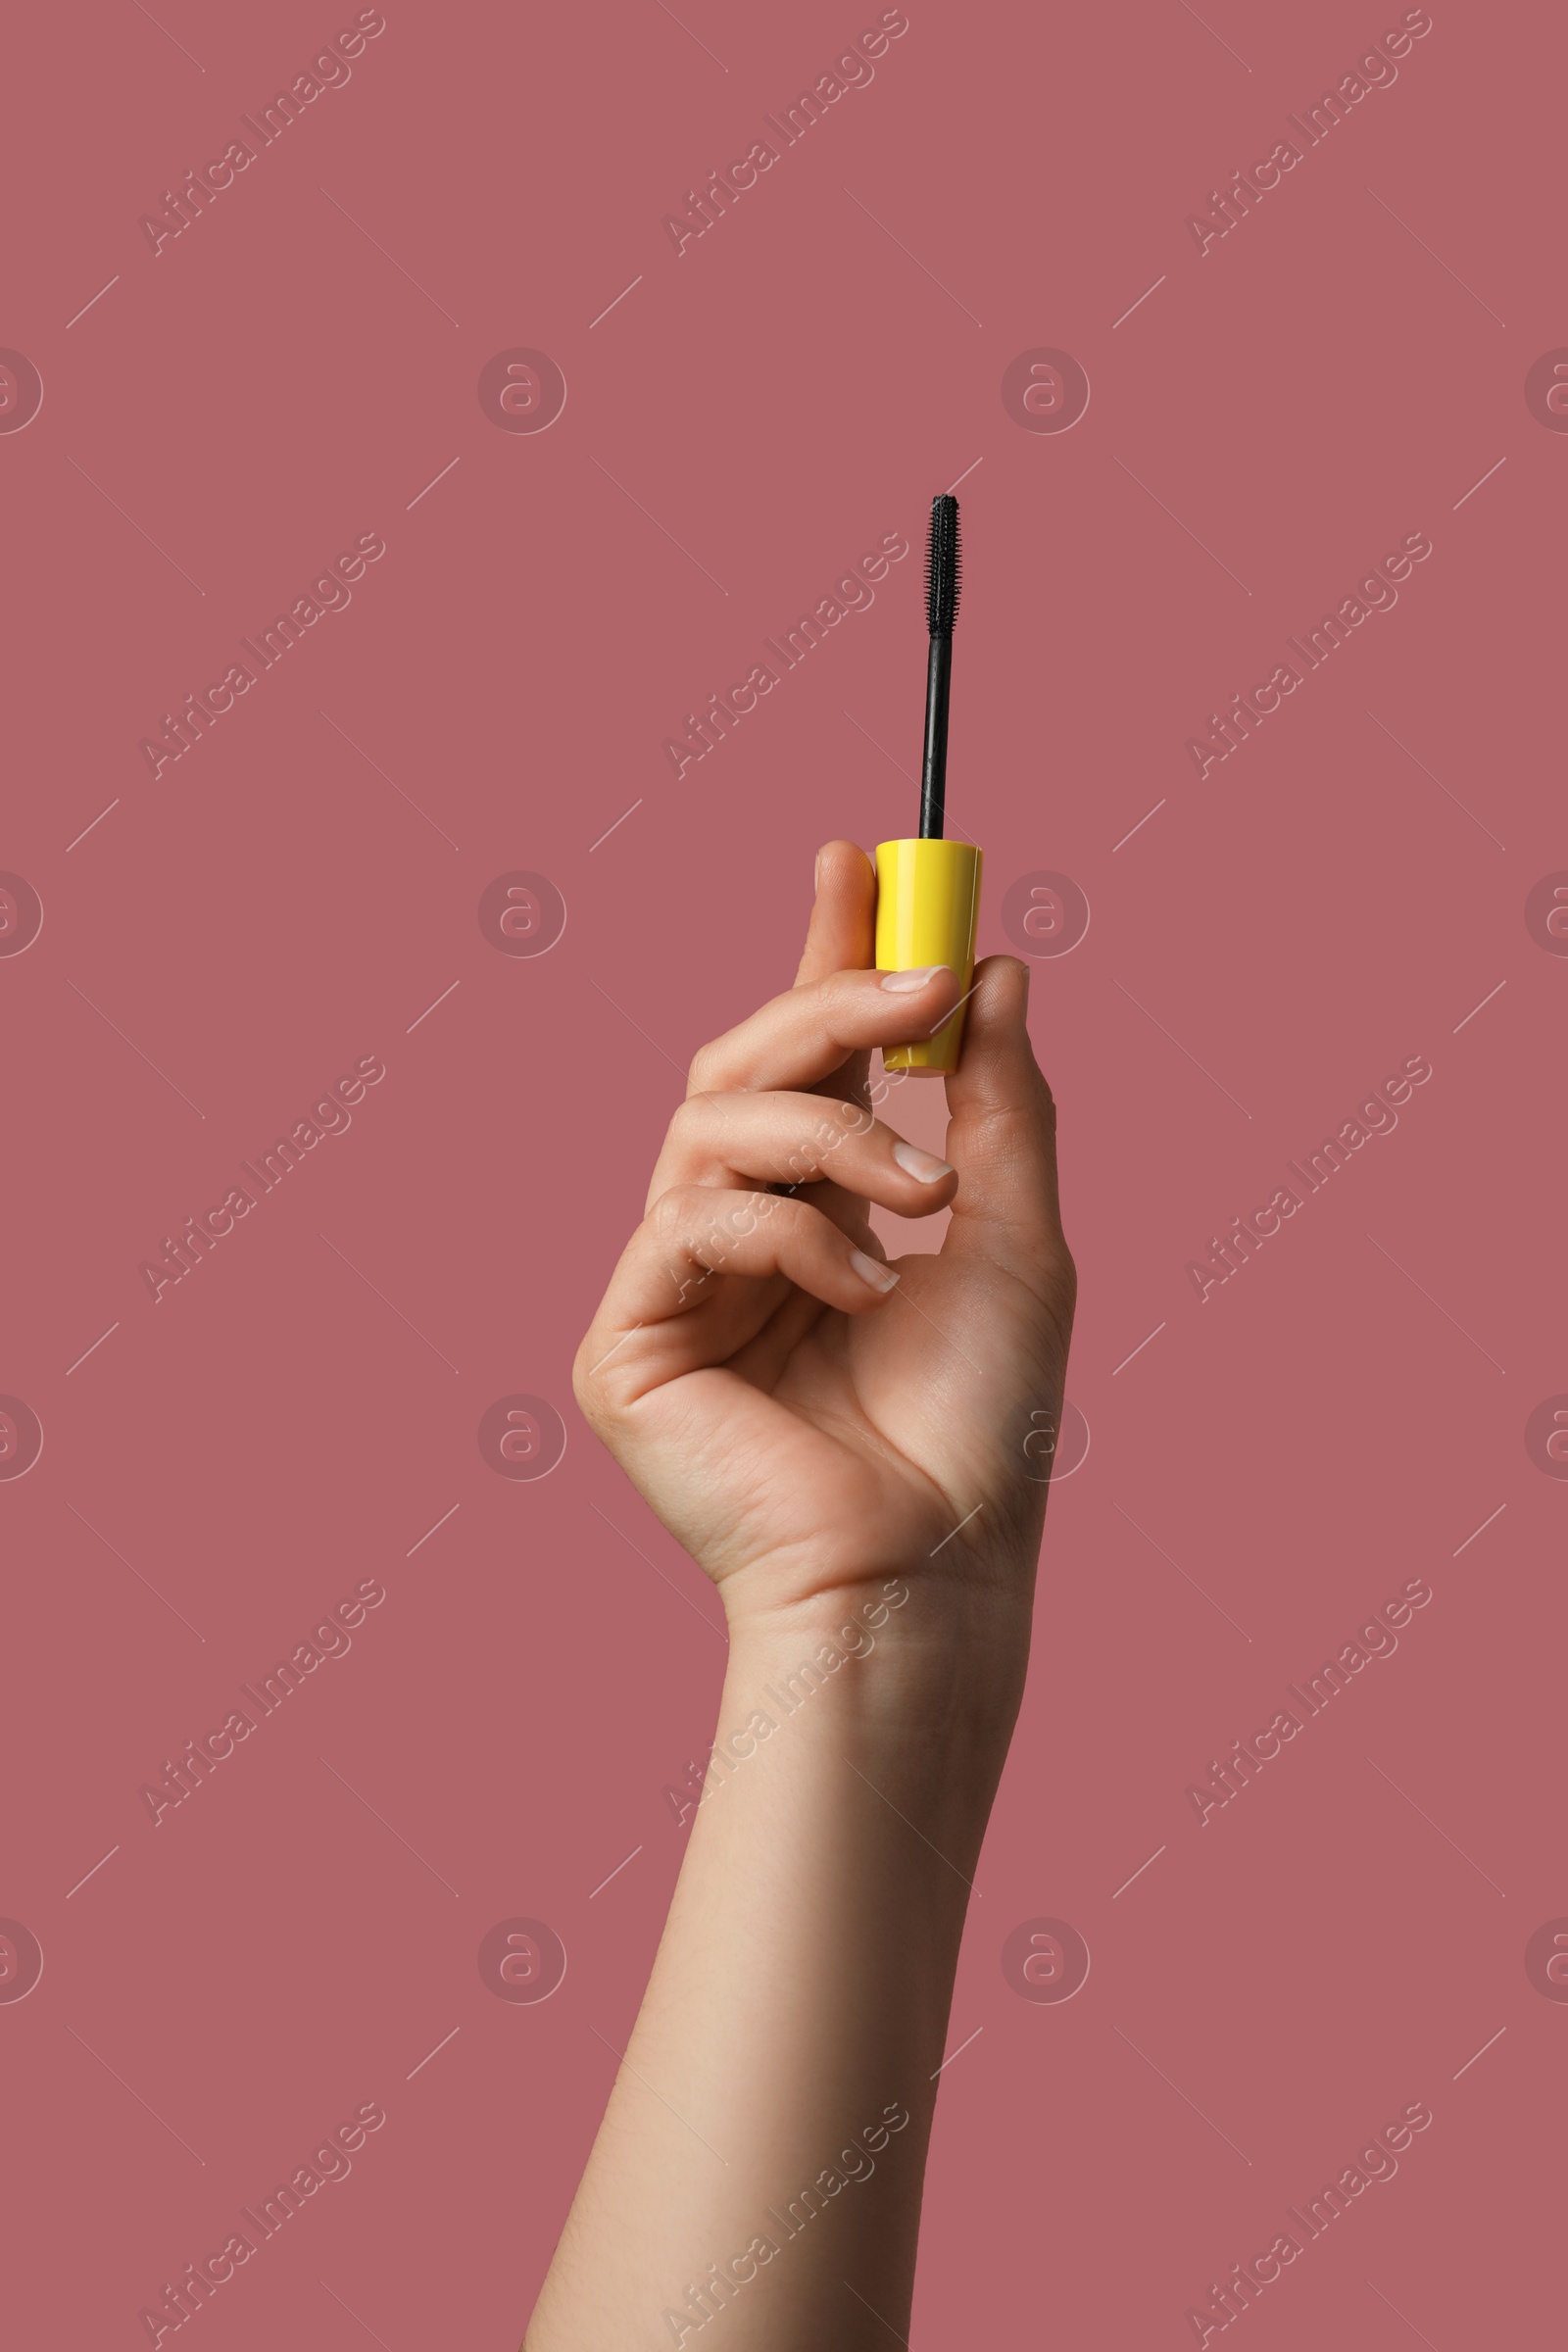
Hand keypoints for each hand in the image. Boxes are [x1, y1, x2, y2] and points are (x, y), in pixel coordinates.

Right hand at [573, 841, 1074, 1645]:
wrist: (935, 1565)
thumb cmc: (982, 1426)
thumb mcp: (1014, 1235)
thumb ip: (998, 1104)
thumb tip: (999, 967)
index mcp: (818, 1211)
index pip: (803, 1058)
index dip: (822, 955)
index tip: (860, 856)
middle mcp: (735, 1237)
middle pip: (738, 1065)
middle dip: (831, 1003)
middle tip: (925, 981)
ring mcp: (672, 1289)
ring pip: (709, 1124)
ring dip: (835, 1135)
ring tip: (925, 1201)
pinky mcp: (622, 1344)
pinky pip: (686, 1220)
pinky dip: (787, 1231)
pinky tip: (861, 1288)